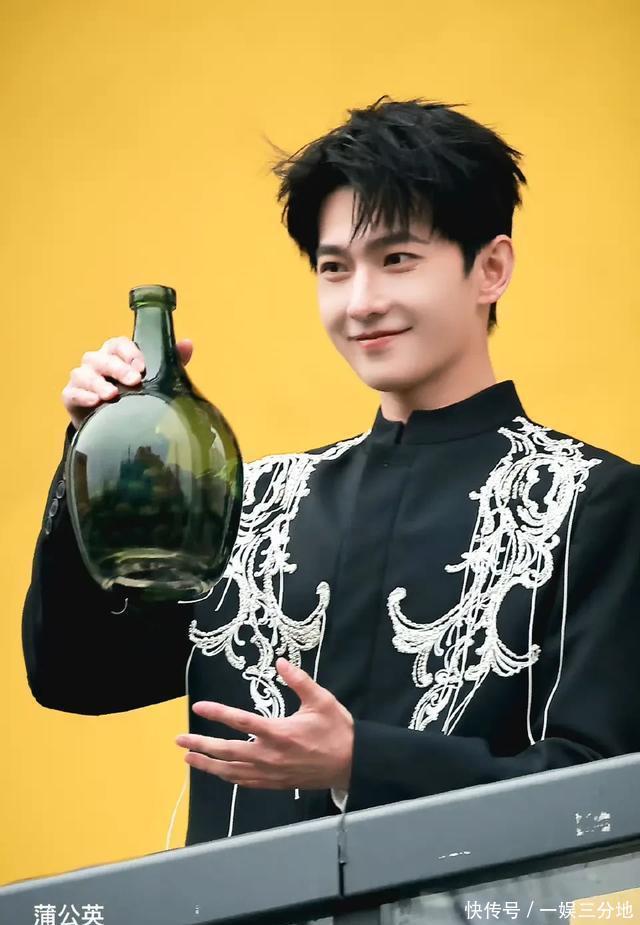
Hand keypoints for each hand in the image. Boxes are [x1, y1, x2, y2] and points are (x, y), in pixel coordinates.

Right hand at [61, 335, 193, 429]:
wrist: (110, 425)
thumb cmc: (133, 395)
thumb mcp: (154, 379)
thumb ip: (170, 362)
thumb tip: (188, 344)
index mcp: (115, 354)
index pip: (119, 344)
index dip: (130, 352)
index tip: (142, 366)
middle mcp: (96, 362)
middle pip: (103, 358)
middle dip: (118, 368)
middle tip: (134, 381)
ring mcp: (82, 378)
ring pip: (85, 374)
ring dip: (98, 383)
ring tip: (112, 395)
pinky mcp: (71, 396)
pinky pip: (72, 393)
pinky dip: (82, 396)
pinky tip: (94, 402)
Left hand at [175, 657, 353, 790]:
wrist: (352, 763)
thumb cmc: (336, 730)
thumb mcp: (321, 700)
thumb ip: (299, 680)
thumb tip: (280, 663)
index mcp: (279, 733)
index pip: (241, 722)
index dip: (217, 714)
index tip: (198, 708)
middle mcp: (270, 756)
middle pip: (227, 752)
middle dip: (200, 745)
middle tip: (179, 741)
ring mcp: (270, 773)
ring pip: (231, 771)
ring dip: (208, 765)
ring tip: (189, 759)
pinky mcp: (275, 783)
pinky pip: (244, 782)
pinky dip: (227, 777)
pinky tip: (218, 772)